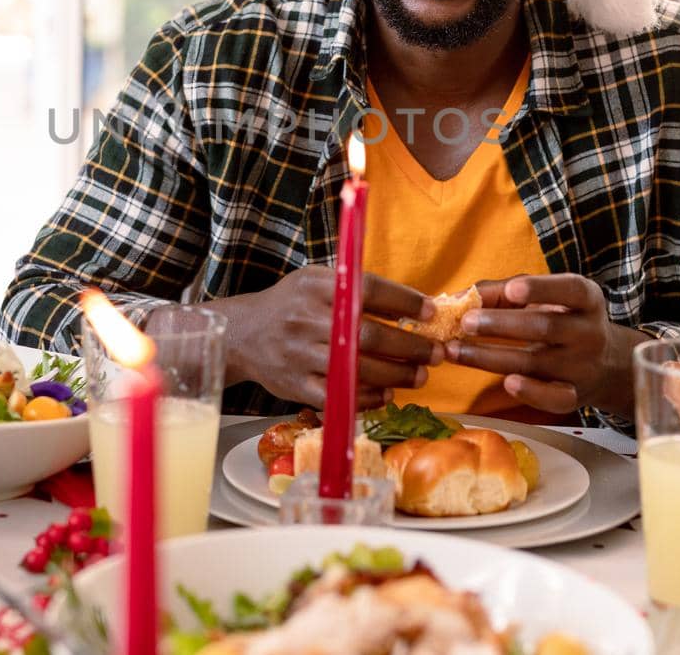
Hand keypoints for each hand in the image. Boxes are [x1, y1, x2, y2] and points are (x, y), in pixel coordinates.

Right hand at [219, 267, 444, 409]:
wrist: (242, 334)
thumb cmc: (291, 305)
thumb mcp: (316, 282)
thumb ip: (356, 289)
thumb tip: (413, 306)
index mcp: (315, 286)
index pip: (368, 289)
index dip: (404, 301)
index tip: (430, 312)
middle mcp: (305, 318)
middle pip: (367, 334)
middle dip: (410, 347)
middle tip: (437, 354)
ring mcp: (299, 354)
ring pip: (358, 368)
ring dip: (397, 375)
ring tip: (419, 376)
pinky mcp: (295, 385)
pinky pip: (339, 395)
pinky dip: (368, 397)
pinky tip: (387, 394)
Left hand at [446, 274, 648, 417]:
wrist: (605, 364)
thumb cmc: (560, 318)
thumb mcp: (543, 297)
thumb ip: (500, 292)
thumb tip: (456, 299)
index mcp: (585, 299)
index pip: (569, 289)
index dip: (541, 289)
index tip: (511, 290)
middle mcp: (589, 332)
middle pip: (546, 327)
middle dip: (503, 325)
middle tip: (466, 322)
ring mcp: (583, 367)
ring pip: (536, 362)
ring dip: (491, 358)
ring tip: (455, 351)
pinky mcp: (574, 396)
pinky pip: (554, 398)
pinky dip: (532, 392)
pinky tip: (507, 382)